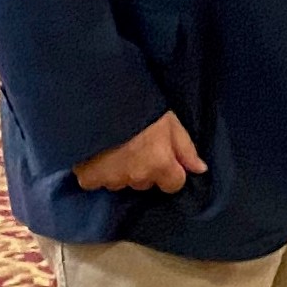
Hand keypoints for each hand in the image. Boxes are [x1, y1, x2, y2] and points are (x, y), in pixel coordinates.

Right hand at [73, 110, 206, 193]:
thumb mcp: (170, 122)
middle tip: (136, 146)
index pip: (174, 185)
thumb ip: (186, 149)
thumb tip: (199, 170)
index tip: (163, 158)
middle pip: (146, 183)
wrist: (98, 101)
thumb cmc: (139, 107)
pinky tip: (97, 155)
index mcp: (160, 164)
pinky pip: (96, 182)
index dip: (170, 172)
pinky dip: (96, 173)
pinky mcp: (87, 178)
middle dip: (144, 170)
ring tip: (115, 148)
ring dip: (120, 171)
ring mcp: (111, 179)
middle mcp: (137, 176)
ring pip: (121, 183)